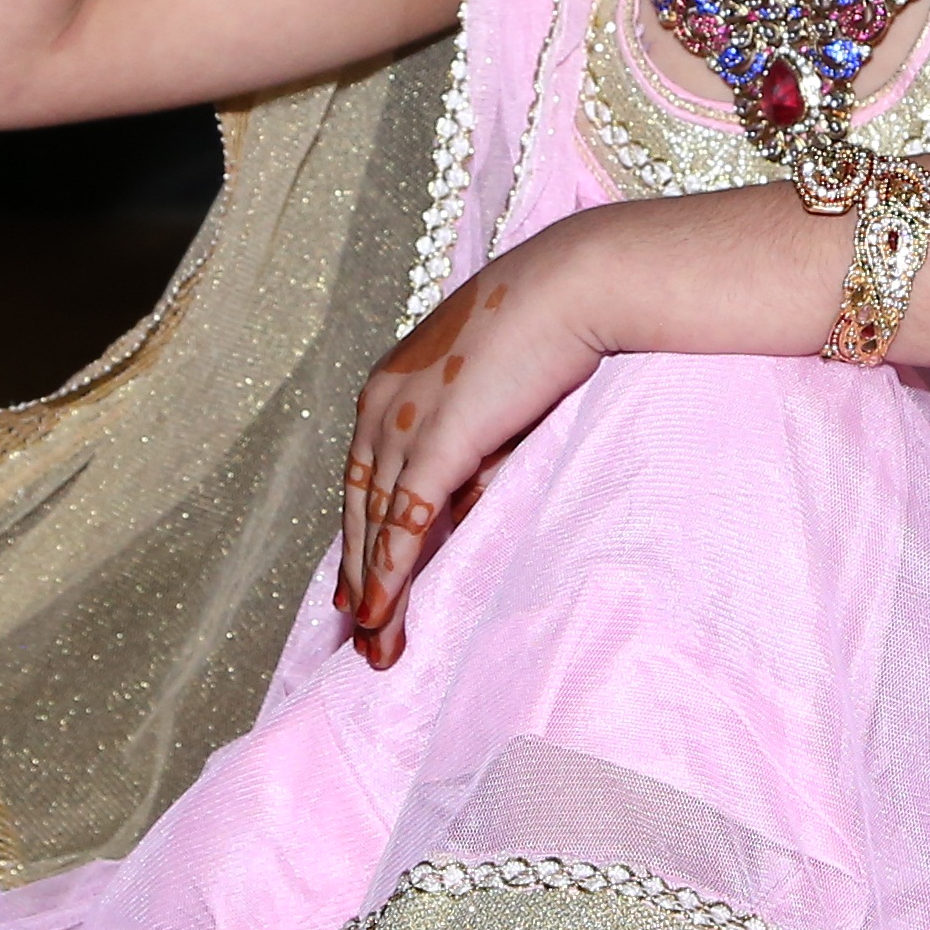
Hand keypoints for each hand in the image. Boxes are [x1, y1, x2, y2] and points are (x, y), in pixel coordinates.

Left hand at [337, 229, 607, 667]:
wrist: (572, 284)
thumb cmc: (546, 326)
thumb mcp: (494, 394)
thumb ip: (473, 452)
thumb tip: (468, 505)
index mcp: (389, 387)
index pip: (362, 478)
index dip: (359, 536)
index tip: (356, 583)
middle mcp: (381, 404)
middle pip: (359, 509)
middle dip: (359, 576)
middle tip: (360, 632)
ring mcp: (403, 420)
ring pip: (377, 523)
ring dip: (374, 589)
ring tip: (377, 645)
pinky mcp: (437, 438)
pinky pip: (406, 520)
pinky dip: (391, 570)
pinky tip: (383, 611)